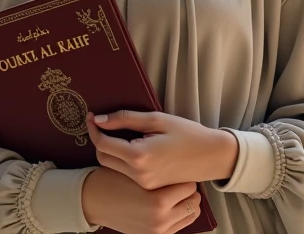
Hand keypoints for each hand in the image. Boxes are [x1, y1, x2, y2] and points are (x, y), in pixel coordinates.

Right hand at [81, 166, 200, 233]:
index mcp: (157, 200)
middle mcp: (161, 219)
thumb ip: (156, 161)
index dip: (183, 172)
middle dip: (186, 187)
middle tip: (178, 177)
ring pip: (191, 212)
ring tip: (176, 189)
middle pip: (193, 199)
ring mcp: (158, 230)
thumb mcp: (133, 167)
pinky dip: (181, 212)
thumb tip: (184, 151)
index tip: (178, 167)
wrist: (92, 200)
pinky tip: (172, 202)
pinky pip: (182, 224)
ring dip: (186, 200)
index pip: (189, 184)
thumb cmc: (113, 179)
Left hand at [88, 110, 237, 189]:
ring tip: (119, 134)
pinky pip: (125, 173)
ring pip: (112, 166)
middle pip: (103, 157)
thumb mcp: (156, 120)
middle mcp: (138, 174)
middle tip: (105, 124)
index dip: (93, 128)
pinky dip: (121, 160)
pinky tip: (130, 148)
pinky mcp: (149, 187)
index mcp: (139, 156)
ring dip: (110, 150)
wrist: (211, 156)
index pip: (103, 144)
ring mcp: (143, 184)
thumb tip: (100, 120)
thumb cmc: (187, 133)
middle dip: (100, 140)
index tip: (92, 116)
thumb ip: (125, 119)